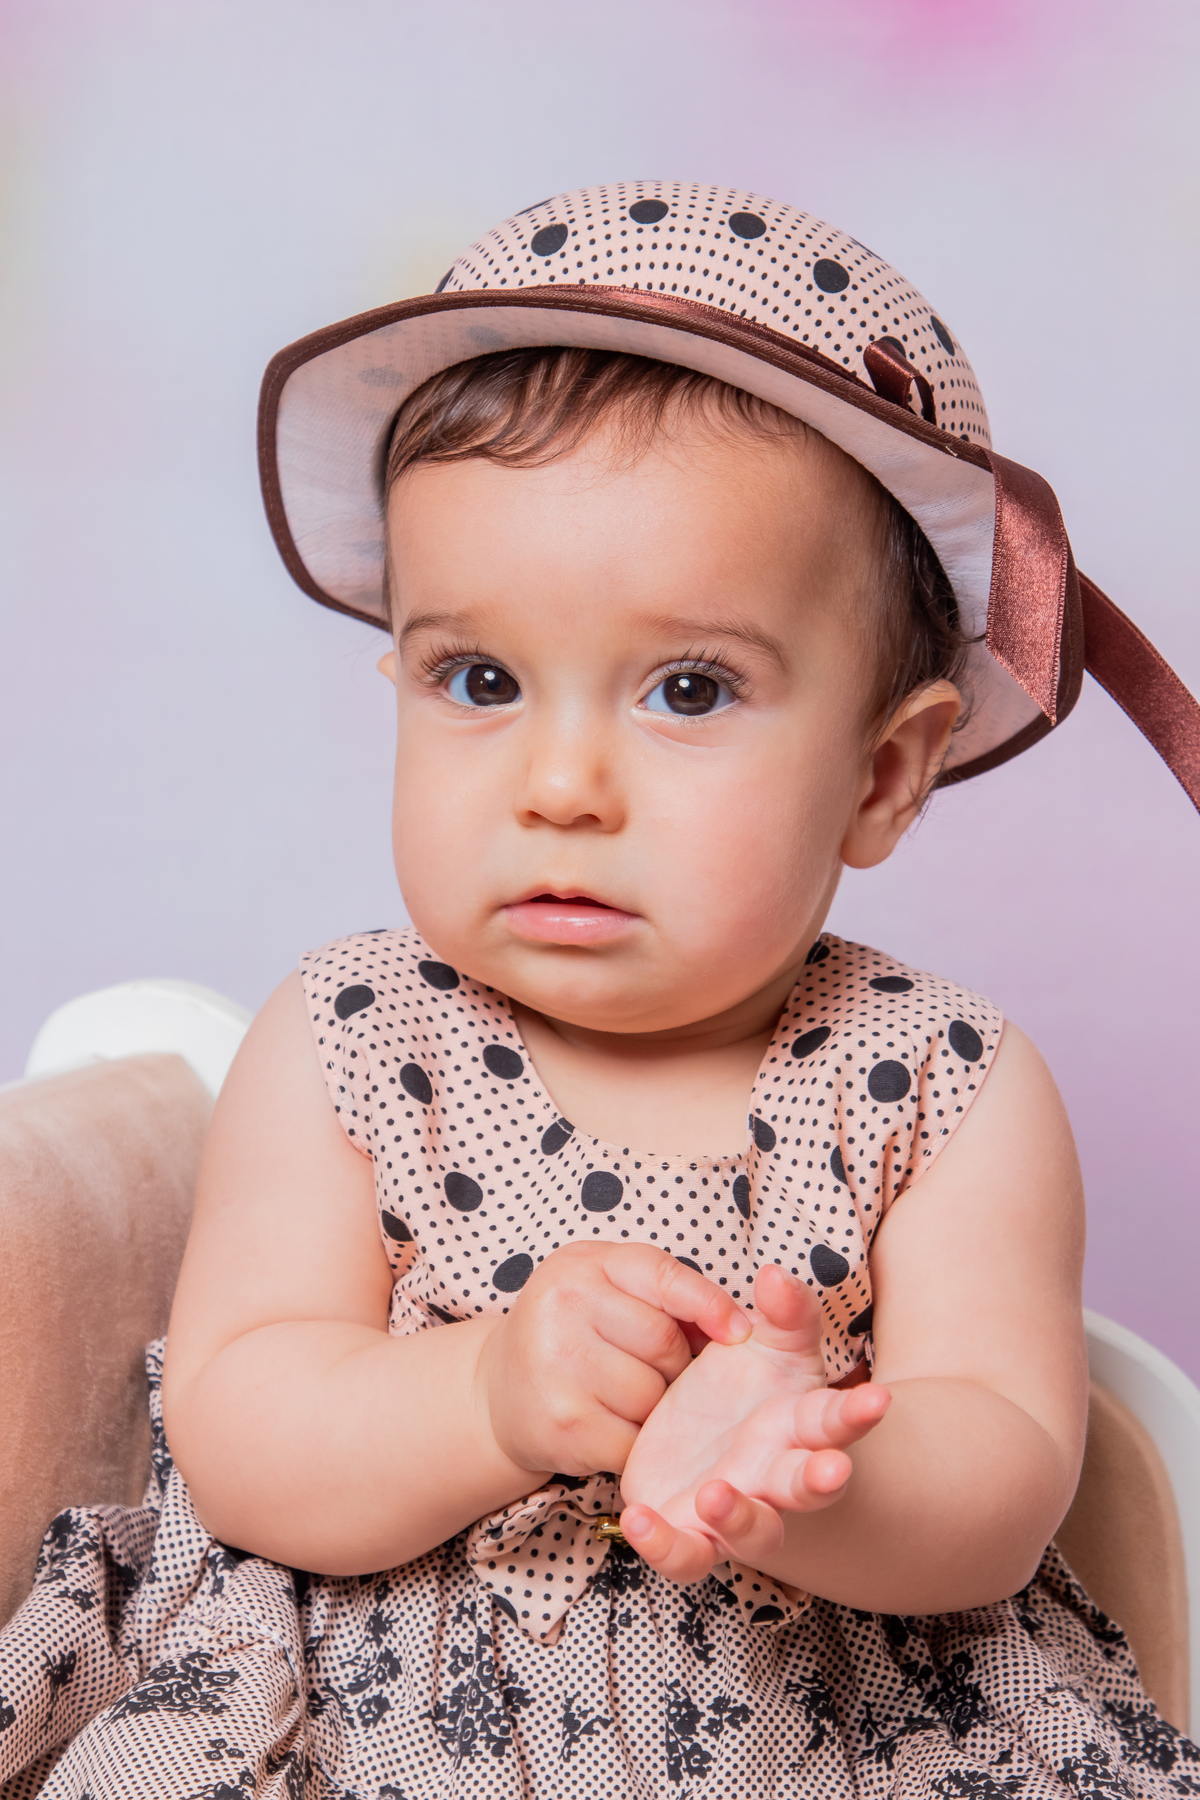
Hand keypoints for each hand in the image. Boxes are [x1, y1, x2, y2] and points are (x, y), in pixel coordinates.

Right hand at [475, 1242, 751, 1479]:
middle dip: (674, 1364)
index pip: (664, 1276)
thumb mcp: (602, 1286)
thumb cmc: (568, 1332)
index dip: (709, 1304)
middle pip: (665, 1342)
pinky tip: (609, 1426)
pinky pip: (634, 1440)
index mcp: (582, 1265)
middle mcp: (563, 1306)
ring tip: (622, 1398)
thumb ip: (662, 1292)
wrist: (495, 1392)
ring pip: (653, 1395)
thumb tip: (736, 1327)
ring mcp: (559, 1366)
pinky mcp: (564, 1424)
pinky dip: (635, 1442)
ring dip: (655, 1408)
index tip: (740, 1331)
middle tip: (650, 1370)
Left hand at [619, 1264, 889, 1582]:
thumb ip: (783, 1311)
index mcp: (801, 1426)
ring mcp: (739, 1508)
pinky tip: (639, 1520)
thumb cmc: (753, 1392)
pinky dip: (666, 1546)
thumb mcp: (772, 1344)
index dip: (858, 1412)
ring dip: (741, 1517)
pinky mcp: (693, 1532)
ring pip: (753, 1530)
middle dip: (821, 1480)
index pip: (837, 1419)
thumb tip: (775, 1273)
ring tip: (714, 1493)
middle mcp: (777, 1475)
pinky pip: (685, 1554)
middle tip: (832, 1471)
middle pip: (808, 1485)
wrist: (716, 1449)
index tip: (877, 1397)